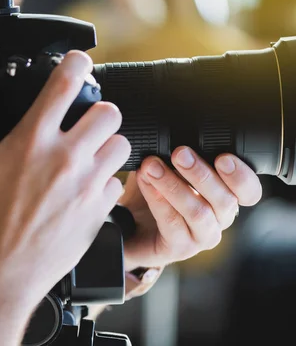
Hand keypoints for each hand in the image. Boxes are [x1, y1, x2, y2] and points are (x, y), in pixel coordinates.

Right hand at [0, 51, 130, 305]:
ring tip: (87, 156)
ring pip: (121, 145)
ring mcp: (87, 186)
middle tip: (84, 122)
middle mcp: (66, 158)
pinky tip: (83, 190)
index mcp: (32, 139)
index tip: (77, 63)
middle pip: (110, 111)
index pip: (68, 81)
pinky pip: (116, 184)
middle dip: (98, 111)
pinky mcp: (99, 211)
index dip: (77, 62)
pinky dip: (104, 182)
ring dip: (106, 145)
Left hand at [119, 147, 262, 271]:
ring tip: (152, 166)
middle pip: (224, 199)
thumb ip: (174, 154)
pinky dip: (158, 200)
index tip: (223, 157)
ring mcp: (201, 236)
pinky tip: (146, 184)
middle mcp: (219, 218)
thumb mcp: (167, 168)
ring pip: (198, 212)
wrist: (130, 227)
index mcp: (225, 196)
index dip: (241, 175)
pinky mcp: (180, 248)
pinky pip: (172, 223)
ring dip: (174, 185)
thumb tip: (167, 130)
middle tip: (179, 153)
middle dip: (201, 173)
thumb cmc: (154, 194)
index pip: (249, 190)